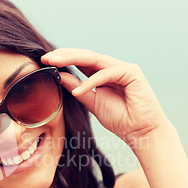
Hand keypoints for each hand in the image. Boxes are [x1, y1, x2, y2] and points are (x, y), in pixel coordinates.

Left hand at [41, 48, 170, 147]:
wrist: (142, 133)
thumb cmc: (121, 120)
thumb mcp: (92, 103)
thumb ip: (78, 89)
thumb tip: (60, 76)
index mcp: (104, 74)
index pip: (81, 62)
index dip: (63, 59)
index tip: (45, 61)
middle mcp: (113, 68)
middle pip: (85, 56)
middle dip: (64, 55)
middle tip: (46, 57)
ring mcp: (123, 68)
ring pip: (94, 59)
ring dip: (73, 59)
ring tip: (55, 63)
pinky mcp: (132, 72)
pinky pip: (106, 74)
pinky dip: (91, 81)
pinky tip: (78, 90)